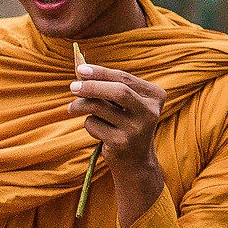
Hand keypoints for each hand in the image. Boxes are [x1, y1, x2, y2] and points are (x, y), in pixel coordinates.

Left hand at [70, 64, 167, 191]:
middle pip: (118, 91)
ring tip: (72, 108)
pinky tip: (98, 132)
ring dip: (81, 105)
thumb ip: (107, 85)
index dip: (100, 72)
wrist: (135, 161)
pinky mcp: (121, 143)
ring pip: (99, 107)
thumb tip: (80, 66)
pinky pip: (94, 125)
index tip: (80, 69)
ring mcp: (137, 130)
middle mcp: (150, 112)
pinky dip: (89, 124)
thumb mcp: (122, 103)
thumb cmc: (125, 123)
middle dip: (91, 86)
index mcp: (155, 96)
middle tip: (72, 86)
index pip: (124, 78)